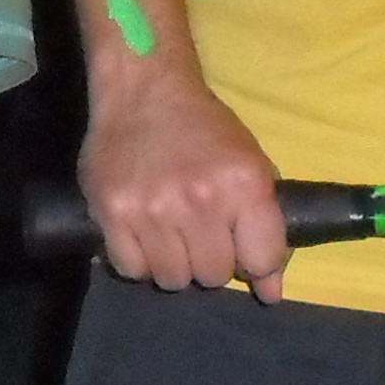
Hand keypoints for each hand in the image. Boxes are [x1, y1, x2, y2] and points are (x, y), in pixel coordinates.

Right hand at [79, 56, 289, 299]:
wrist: (144, 90)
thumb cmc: (204, 128)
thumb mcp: (250, 165)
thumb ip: (266, 229)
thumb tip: (271, 294)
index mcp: (244, 184)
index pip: (261, 261)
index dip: (254, 261)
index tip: (242, 249)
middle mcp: (200, 200)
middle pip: (214, 276)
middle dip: (210, 260)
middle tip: (200, 233)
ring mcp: (153, 209)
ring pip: (172, 279)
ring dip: (174, 263)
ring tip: (169, 232)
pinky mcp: (113, 213)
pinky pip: (131, 270)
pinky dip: (138, 259)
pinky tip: (142, 232)